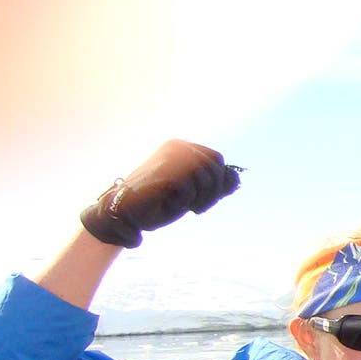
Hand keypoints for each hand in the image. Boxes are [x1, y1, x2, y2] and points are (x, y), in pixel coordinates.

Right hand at [79, 140, 238, 248]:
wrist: (125, 213)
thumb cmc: (159, 203)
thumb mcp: (193, 192)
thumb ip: (213, 183)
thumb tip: (235, 179)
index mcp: (182, 147)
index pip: (216, 159)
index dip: (218, 182)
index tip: (205, 199)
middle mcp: (176, 146)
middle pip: (215, 167)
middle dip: (214, 192)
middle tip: (198, 208)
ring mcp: (169, 157)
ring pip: (206, 176)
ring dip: (203, 199)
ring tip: (189, 208)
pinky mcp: (162, 171)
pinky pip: (188, 187)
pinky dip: (185, 201)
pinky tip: (171, 205)